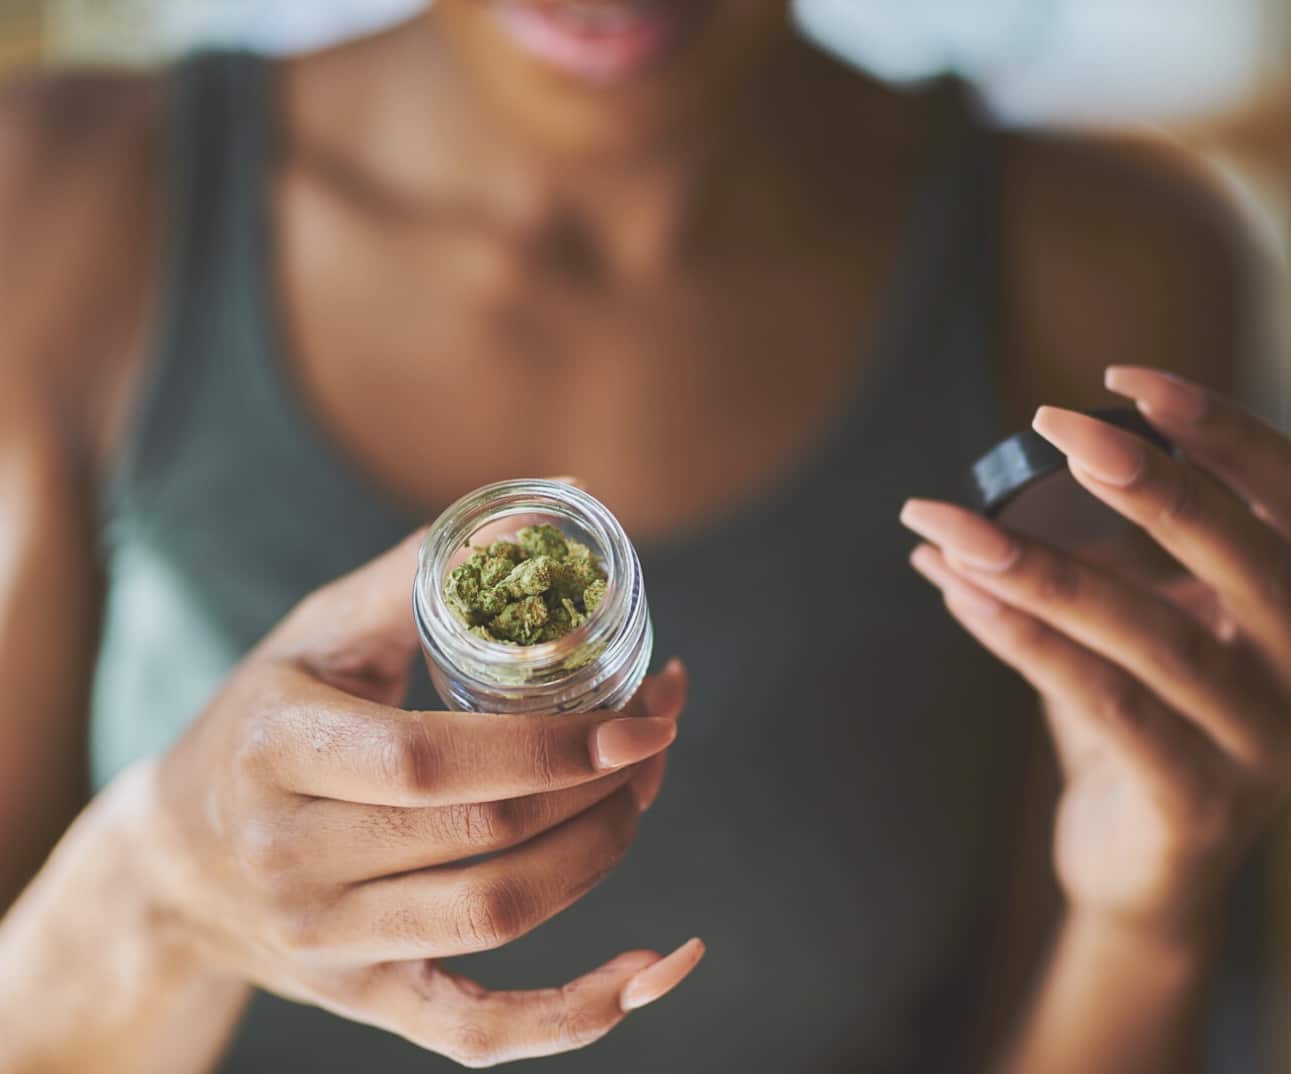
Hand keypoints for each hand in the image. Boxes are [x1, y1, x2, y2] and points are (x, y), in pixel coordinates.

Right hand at [138, 532, 701, 1066]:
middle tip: (653, 736)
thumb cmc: (267, 717)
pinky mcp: (363, 999)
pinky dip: (572, 1016)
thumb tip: (558, 496)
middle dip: (597, 787)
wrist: (177, 862)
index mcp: (276, 752)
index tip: (639, 715)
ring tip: (639, 793)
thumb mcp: (319, 631)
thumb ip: (426, 569)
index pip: (427, 763)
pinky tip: (648, 974)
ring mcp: (327, 944)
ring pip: (495, 917)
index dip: (549, 745)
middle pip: (481, 839)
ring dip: (598, 855)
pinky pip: (475, 1032)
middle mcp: (291, 861)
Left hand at [901, 367, 1290, 938]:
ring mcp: (1269, 747)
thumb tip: (938, 520)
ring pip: (1158, 635)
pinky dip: (1028, 642)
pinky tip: (961, 596)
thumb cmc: (1144, 722)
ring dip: (1044, 568)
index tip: (1129, 382)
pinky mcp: (1202, 804)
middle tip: (1055, 424)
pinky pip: (1109, 706)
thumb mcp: (1131, 625)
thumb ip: (1071, 564)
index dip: (1229, 432)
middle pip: (1253, 557)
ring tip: (954, 526)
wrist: (1144, 869)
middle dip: (1149, 483)